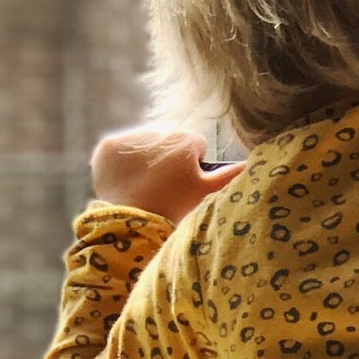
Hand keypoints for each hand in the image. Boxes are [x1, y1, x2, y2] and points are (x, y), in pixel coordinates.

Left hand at [91, 126, 244, 219]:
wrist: (132, 227)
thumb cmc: (176, 211)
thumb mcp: (208, 194)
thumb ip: (231, 175)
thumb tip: (252, 163)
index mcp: (185, 140)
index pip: (195, 146)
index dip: (192, 167)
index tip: (185, 186)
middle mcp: (157, 131)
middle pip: (169, 142)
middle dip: (168, 160)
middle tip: (164, 189)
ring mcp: (128, 138)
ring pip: (143, 144)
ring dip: (145, 159)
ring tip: (145, 187)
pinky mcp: (106, 148)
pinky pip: (118, 151)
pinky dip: (121, 163)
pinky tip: (126, 182)